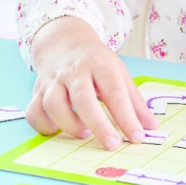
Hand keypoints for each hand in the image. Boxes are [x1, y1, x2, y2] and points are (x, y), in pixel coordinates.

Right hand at [25, 17, 158, 149]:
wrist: (63, 40)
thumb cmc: (96, 62)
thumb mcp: (118, 72)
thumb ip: (134, 101)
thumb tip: (152, 126)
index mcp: (99, 64)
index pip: (115, 91)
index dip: (127, 116)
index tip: (137, 137)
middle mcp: (74, 71)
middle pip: (83, 98)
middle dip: (98, 124)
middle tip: (112, 144)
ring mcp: (53, 80)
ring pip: (53, 103)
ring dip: (69, 124)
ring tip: (85, 134)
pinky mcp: (37, 90)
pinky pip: (33, 111)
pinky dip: (43, 125)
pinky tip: (57, 129)